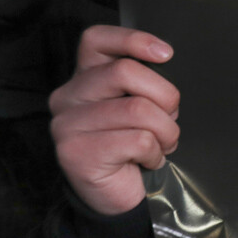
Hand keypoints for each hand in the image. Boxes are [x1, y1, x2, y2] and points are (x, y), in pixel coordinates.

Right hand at [49, 25, 179, 214]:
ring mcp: (67, 125)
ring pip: (139, 109)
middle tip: (170, 119)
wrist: (117, 198)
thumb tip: (162, 59)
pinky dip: (155, 152)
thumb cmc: (133, 147)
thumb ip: (141, 83)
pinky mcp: (76, 152)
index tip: (166, 54)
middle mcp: (68, 96)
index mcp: (84, 78)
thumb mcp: (138, 106)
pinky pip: (138, 140)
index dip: (133, 39)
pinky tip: (147, 161)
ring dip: (166, 131)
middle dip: (165, 97)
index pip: (96, 39)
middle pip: (126, 72)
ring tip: (161, 145)